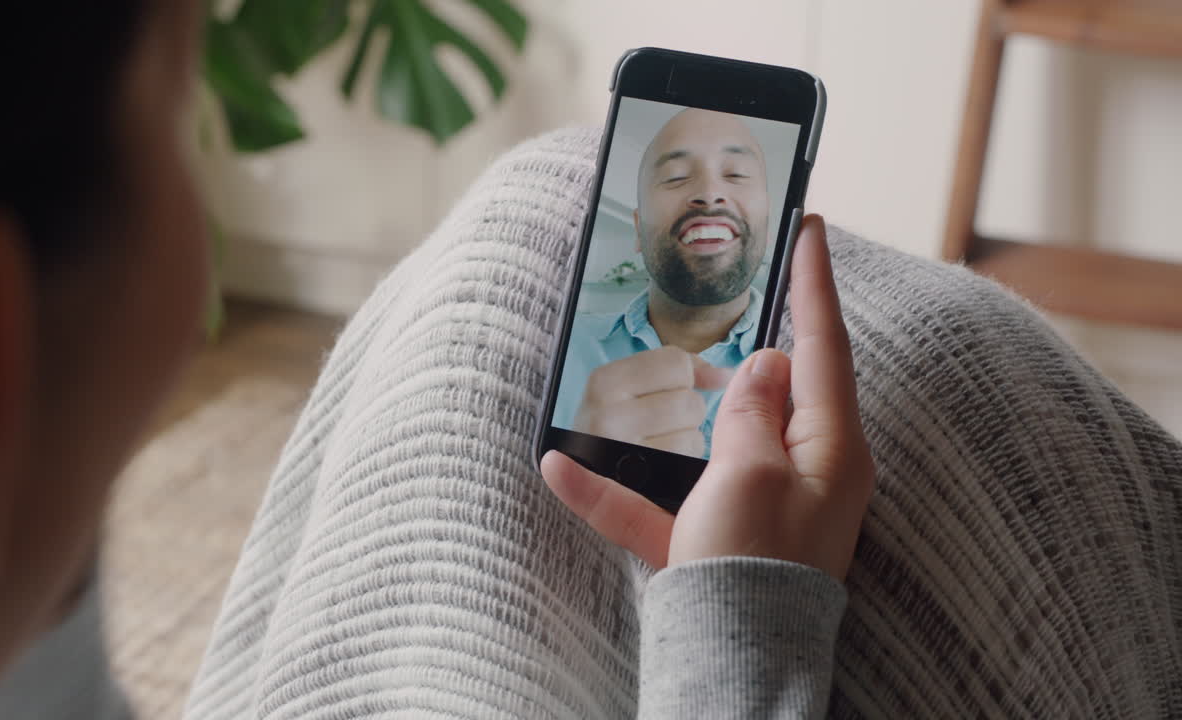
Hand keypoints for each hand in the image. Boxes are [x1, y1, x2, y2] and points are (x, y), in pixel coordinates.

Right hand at [541, 215, 872, 579]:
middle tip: (739, 286)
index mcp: (828, 447)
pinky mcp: (707, 539)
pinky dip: (617, 488)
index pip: (822, 345)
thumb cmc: (755, 564)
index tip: (811, 226)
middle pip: (773, 387)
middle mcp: (798, 471)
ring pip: (709, 438)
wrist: (732, 663)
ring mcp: (752, 505)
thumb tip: (766, 364)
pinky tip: (560, 468)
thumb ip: (754, 411)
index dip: (814, 282)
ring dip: (673, 411)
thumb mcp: (753, 473)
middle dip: (750, 339)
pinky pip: (660, 502)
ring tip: (654, 367)